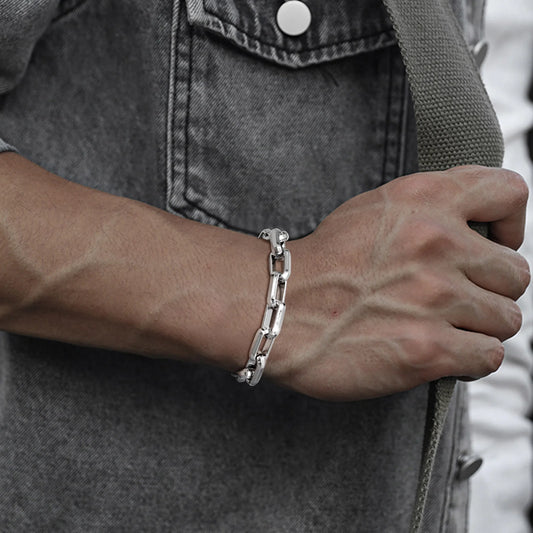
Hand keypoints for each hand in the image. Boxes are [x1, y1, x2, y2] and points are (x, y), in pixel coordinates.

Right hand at [267, 166, 529, 400]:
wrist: (278, 307)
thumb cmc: (322, 263)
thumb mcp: (374, 210)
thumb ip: (429, 211)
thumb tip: (478, 230)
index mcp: (424, 199)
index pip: (511, 192)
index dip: (511, 224)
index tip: (493, 243)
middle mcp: (437, 242)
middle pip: (515, 273)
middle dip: (490, 290)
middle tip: (455, 299)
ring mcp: (435, 297)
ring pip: (506, 319)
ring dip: (478, 327)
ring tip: (441, 327)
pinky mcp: (428, 348)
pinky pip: (488, 356)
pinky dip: (469, 358)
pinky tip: (439, 352)